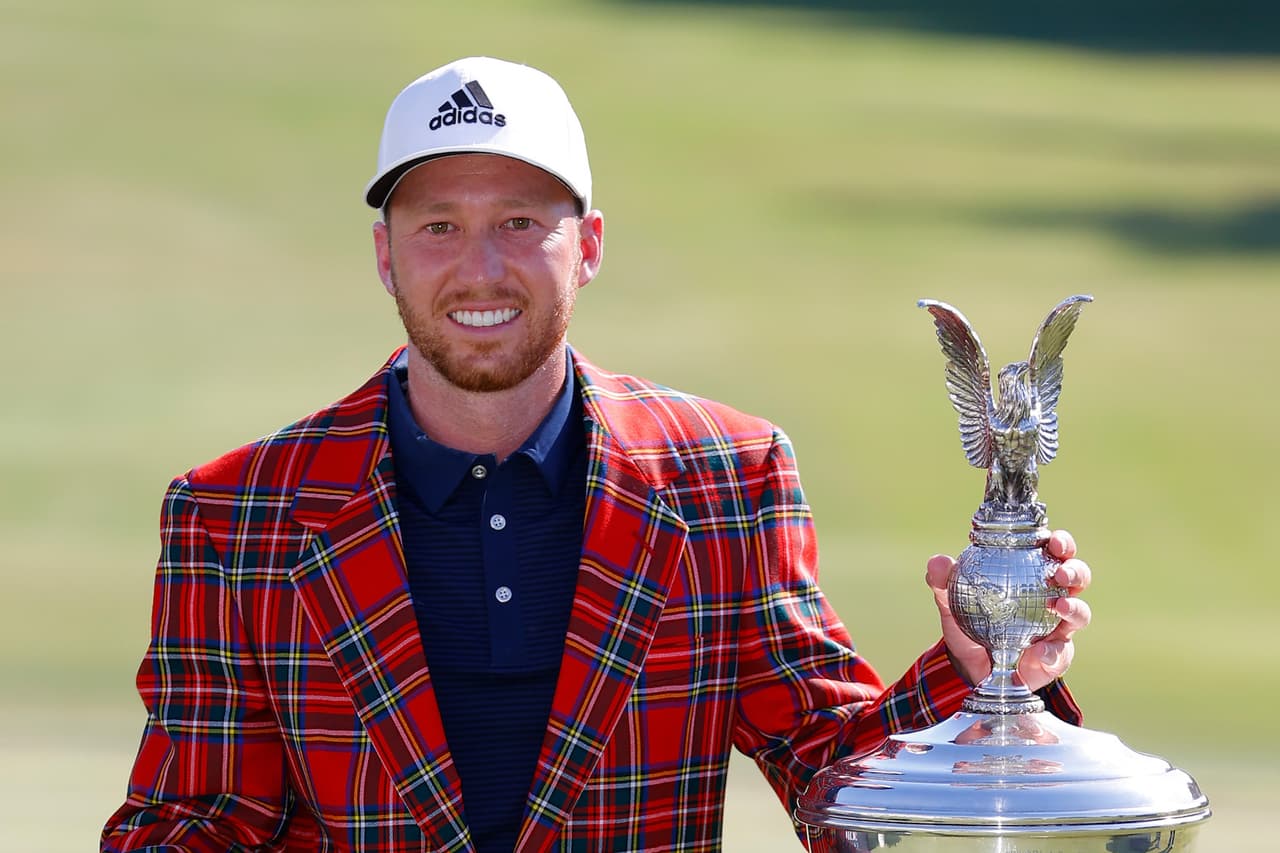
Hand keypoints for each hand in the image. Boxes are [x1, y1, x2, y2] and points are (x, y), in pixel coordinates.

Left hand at [925, 530, 1091, 691]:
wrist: (970, 668)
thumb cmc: (970, 623)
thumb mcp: (952, 602)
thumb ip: (943, 581)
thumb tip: (938, 562)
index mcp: (1032, 574)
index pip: (1053, 552)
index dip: (1060, 543)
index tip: (1053, 541)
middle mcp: (1053, 597)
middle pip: (1077, 577)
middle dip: (1075, 570)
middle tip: (1061, 572)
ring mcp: (1059, 628)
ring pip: (1080, 612)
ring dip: (1075, 607)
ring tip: (1061, 606)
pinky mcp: (1056, 656)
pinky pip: (1060, 653)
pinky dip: (1052, 652)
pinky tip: (1040, 653)